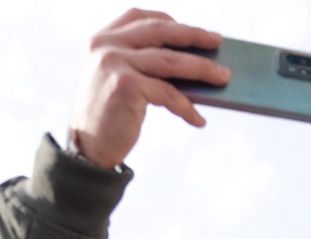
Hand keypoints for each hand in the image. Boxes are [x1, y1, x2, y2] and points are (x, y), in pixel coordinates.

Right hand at [69, 9, 229, 168]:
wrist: (88, 149)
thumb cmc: (108, 117)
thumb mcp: (118, 80)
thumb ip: (140, 62)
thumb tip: (191, 61)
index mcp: (101, 38)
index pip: (139, 16)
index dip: (169, 20)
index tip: (192, 29)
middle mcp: (105, 45)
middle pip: (161, 31)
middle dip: (194, 35)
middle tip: (218, 42)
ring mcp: (114, 63)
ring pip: (171, 61)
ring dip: (203, 68)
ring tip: (223, 77)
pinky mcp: (126, 85)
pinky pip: (168, 93)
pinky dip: (187, 107)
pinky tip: (199, 119)